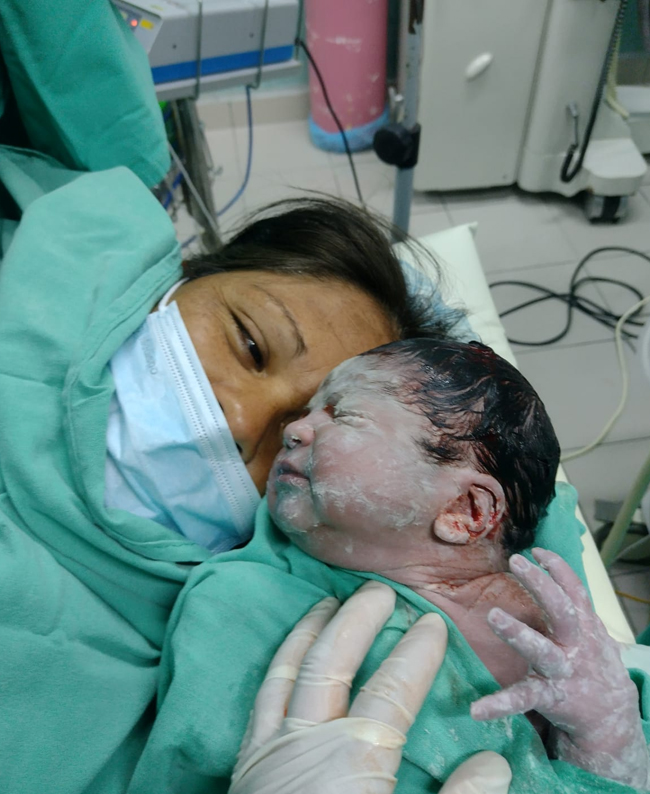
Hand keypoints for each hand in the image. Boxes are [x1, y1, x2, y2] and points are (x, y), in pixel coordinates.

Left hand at [230, 580, 511, 793]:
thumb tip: (494, 762)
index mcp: (354, 763)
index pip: (392, 690)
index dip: (416, 655)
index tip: (434, 626)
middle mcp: (307, 743)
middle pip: (334, 662)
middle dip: (360, 622)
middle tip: (382, 592)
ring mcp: (270, 750)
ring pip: (290, 669)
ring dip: (313, 630)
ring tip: (330, 601)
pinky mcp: (247, 763)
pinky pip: (262, 695)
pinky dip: (280, 662)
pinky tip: (289, 653)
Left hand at [471, 548, 648, 788]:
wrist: (613, 719)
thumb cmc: (592, 664)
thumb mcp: (590, 633)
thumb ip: (572, 608)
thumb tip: (549, 573)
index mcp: (584, 627)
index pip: (574, 591)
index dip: (558, 569)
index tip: (537, 550)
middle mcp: (576, 645)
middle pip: (561, 609)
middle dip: (541, 584)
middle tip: (516, 561)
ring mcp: (563, 671)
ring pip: (542, 649)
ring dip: (518, 632)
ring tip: (493, 616)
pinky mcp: (551, 697)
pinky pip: (523, 699)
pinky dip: (499, 704)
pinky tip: (476, 709)